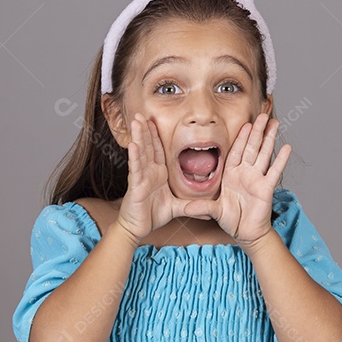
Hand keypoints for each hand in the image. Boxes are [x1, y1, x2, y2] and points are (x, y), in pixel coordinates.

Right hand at [115, 112, 206, 244]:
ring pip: (140, 153)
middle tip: (142, 113)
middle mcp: (148, 172)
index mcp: (157, 173)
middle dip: (145, 129)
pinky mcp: (136, 186)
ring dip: (138, 136)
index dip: (155, 135)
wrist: (138, 228)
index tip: (154, 120)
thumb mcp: (176, 207)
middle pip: (148, 146)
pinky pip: (136, 169)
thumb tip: (207, 209)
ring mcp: (141, 178)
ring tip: (136, 121)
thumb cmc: (153, 215)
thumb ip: (190, 205)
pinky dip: (135, 157)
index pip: (157, 150)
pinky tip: (133, 144)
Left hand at [182, 112, 290, 248]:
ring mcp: (257, 179)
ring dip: (269, 139)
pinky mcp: (266, 188)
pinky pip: (274, 171)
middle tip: (263, 115)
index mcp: (232, 175)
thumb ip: (201, 208)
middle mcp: (245, 174)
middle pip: (252, 148)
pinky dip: (281, 160)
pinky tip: (287, 147)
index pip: (236, 151)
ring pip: (264, 154)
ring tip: (275, 123)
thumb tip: (185, 210)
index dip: (242, 137)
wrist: (246, 233)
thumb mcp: (214, 211)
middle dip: (257, 131)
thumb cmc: (231, 220)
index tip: (246, 123)